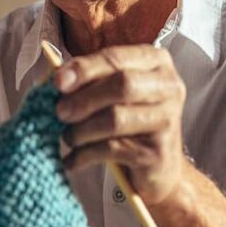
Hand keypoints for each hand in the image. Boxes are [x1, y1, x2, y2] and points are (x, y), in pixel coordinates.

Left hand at [54, 45, 186, 204]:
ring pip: (115, 119)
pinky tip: (73, 159)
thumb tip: (56, 78)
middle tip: (60, 112)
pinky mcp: (159, 152)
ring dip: (81, 130)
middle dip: (83, 99)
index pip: (116, 58)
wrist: (157, 168)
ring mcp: (168, 119)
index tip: (57, 82)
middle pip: (122, 84)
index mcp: (155, 62)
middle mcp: (169, 87)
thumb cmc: (127, 123)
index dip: (84, 68)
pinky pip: (113, 148)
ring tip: (67, 138)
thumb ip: (87, 82)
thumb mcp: (108, 95)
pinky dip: (84, 154)